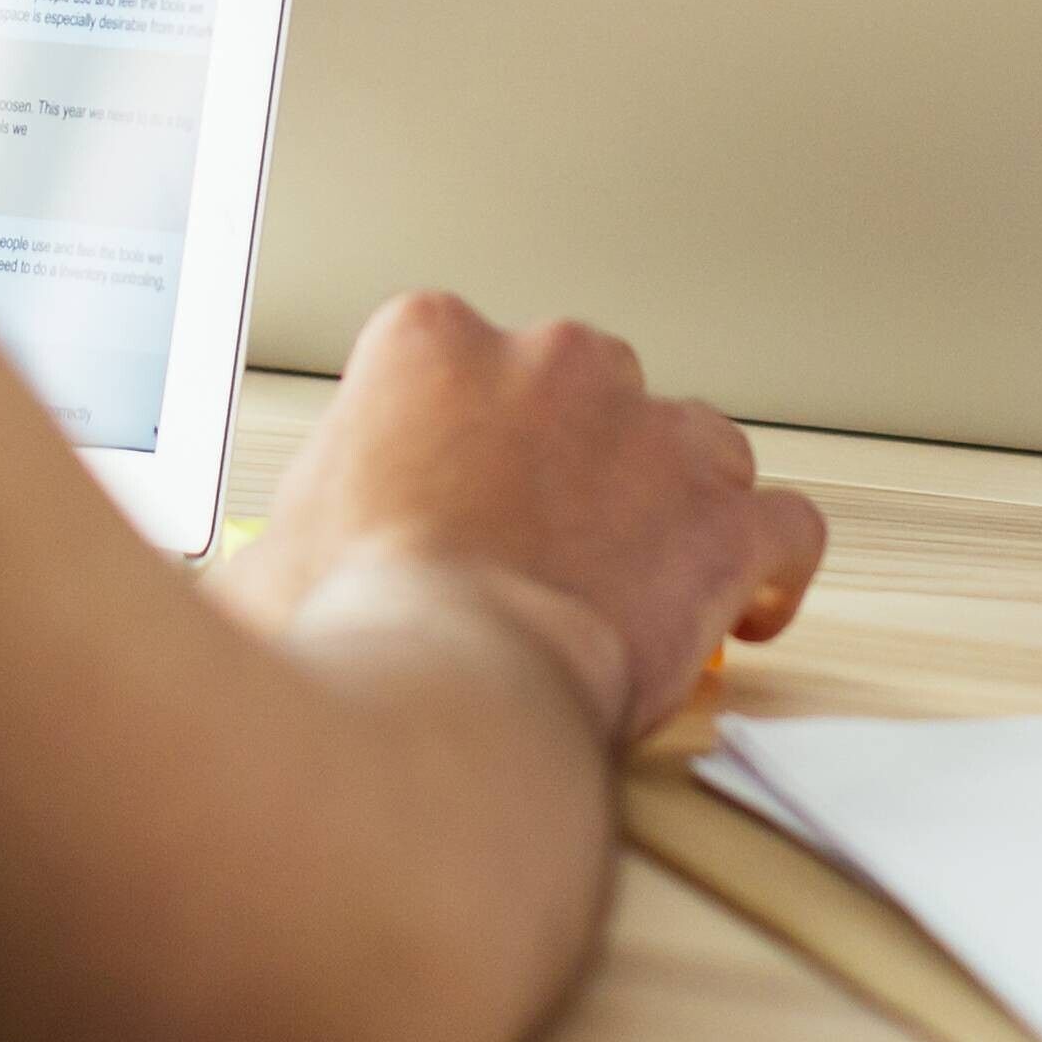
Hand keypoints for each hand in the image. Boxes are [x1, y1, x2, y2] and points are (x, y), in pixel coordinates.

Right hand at [218, 290, 829, 738]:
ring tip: (646, 579)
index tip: (465, 501)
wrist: (446, 695)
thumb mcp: (268, 554)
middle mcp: (551, 362)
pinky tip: (748, 609)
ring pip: (691, 444)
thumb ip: (288, 530)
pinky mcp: (722, 522)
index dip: (468, 445)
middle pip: (584, 392)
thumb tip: (258, 571)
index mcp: (429, 346)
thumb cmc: (354, 630)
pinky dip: (771, 570)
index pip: (460, 361)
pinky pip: (782, 525)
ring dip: (675, 505)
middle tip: (544, 554)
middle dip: (576, 466)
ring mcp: (650, 435)